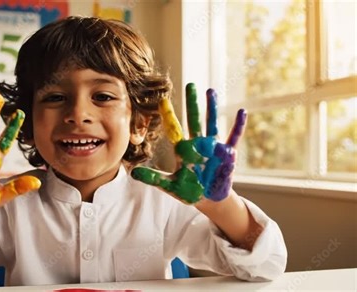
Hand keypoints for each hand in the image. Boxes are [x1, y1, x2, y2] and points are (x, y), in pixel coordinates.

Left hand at [131, 83, 246, 203]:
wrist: (209, 199)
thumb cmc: (189, 190)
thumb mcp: (170, 185)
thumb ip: (153, 178)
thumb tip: (132, 173)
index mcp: (183, 149)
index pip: (173, 128)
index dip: (168, 115)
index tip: (162, 99)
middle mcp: (198, 144)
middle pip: (194, 119)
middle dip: (192, 102)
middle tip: (190, 84)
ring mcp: (213, 147)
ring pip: (212, 123)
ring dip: (212, 108)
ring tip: (211, 91)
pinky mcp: (227, 154)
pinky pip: (234, 137)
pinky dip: (238, 126)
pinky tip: (242, 111)